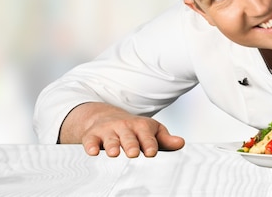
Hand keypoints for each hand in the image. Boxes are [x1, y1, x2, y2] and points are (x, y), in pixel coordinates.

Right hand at [60, 103, 184, 157]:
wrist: (106, 117)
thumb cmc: (133, 129)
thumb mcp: (151, 131)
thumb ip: (165, 139)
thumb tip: (181, 143)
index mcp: (141, 126)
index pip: (147, 136)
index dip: (149, 144)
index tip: (151, 152)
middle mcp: (125, 127)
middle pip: (128, 137)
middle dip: (131, 145)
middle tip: (133, 153)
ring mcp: (108, 131)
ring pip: (110, 139)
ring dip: (112, 145)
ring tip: (114, 153)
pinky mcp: (93, 135)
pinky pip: (90, 141)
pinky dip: (91, 146)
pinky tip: (93, 152)